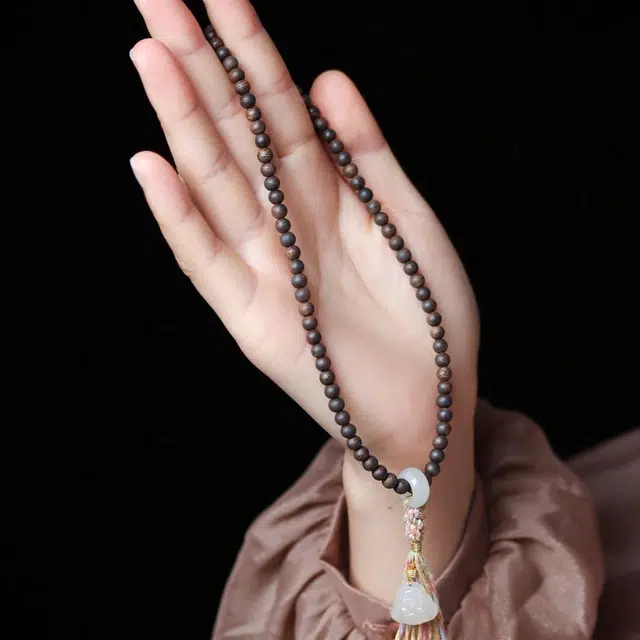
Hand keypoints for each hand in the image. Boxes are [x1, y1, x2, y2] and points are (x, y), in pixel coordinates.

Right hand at [130, 0, 478, 483]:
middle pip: (235, 135)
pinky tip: (152, 167)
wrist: (431, 403)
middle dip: (200, 67)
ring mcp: (263, 271)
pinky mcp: (251, 322)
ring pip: (215, 187)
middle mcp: (285, 224)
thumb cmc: (427, 316)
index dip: (251, 50)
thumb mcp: (408, 222)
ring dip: (183, 125)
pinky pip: (207, 263)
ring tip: (152, 56)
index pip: (278, 110)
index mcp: (325, 196)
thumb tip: (326, 78)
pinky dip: (180, 219)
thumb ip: (367, 154)